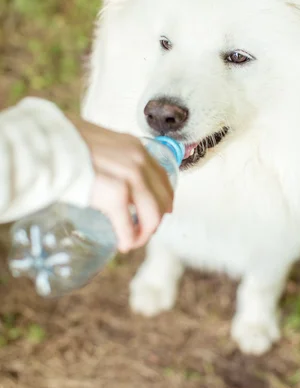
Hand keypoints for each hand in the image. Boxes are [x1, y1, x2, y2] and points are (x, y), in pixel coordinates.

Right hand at [72, 118, 173, 252]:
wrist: (47, 145)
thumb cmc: (63, 143)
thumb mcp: (98, 142)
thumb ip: (109, 155)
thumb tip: (103, 170)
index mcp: (134, 147)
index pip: (161, 175)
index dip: (164, 197)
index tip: (163, 210)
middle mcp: (138, 161)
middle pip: (161, 199)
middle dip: (155, 220)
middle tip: (144, 231)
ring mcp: (129, 178)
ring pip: (151, 216)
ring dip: (144, 233)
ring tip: (133, 241)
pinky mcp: (115, 196)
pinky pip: (128, 227)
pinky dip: (128, 240)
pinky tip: (122, 245)